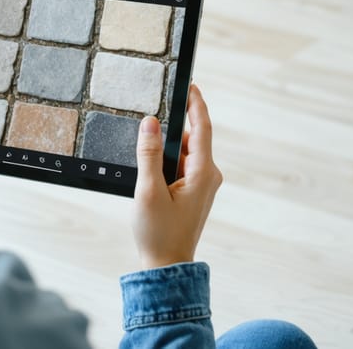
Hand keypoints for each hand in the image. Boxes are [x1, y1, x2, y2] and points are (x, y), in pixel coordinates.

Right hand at [132, 84, 222, 268]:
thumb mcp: (148, 190)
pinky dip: (167, 160)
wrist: (166, 267)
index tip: (191, 85)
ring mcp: (201, 185)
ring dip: (167, 146)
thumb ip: (148, 154)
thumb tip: (150, 123)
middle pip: (192, 139)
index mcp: (203, 173)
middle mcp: (208, 176)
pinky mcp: (193, 193)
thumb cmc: (159, 234)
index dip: (196, 105)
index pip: (202, 128)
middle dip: (174, 125)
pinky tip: (149, 165)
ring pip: (184, 153)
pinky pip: (181, 166)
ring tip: (145, 142)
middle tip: (154, 111)